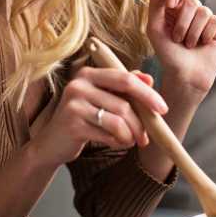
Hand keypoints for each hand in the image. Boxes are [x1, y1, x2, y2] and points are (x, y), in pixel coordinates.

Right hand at [31, 67, 167, 167]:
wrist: (52, 142)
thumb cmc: (83, 117)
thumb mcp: (103, 98)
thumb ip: (124, 87)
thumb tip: (149, 79)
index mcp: (89, 73)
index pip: (126, 79)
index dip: (147, 94)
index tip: (163, 109)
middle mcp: (79, 84)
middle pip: (124, 103)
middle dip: (141, 122)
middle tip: (147, 137)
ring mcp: (73, 104)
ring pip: (118, 121)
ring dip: (130, 135)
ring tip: (130, 141)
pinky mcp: (72, 124)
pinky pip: (108, 134)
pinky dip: (118, 142)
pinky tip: (116, 143)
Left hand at [147, 0, 215, 101]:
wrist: (184, 75)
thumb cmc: (167, 53)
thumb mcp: (154, 28)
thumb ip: (156, 5)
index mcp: (175, 6)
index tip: (171, 4)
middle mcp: (192, 9)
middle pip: (191, 0)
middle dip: (182, 23)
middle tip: (177, 39)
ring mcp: (206, 18)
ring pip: (203, 11)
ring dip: (192, 32)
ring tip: (189, 45)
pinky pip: (214, 21)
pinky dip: (205, 36)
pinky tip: (203, 45)